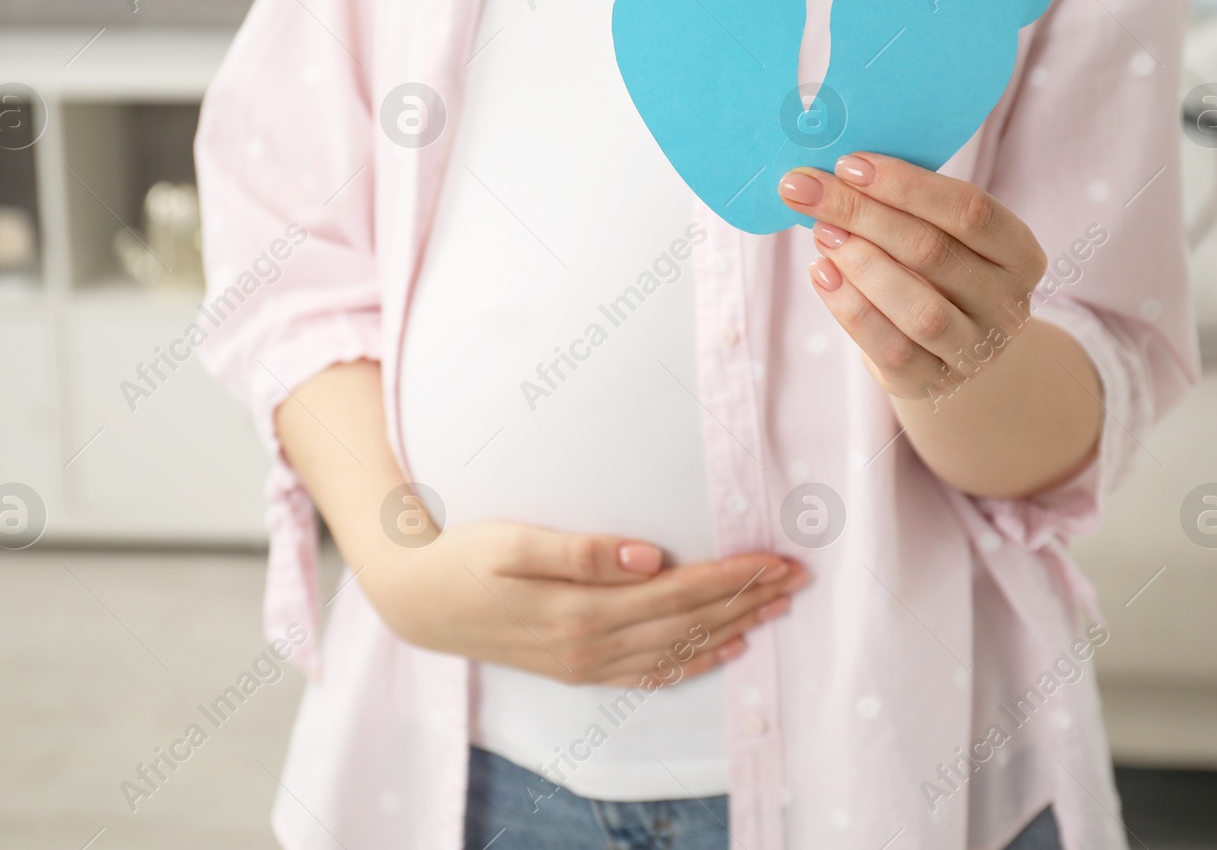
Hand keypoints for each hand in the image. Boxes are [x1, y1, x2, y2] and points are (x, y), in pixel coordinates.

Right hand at [360, 518, 806, 686]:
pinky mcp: (578, 670)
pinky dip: (693, 662)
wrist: (418, 601)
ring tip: (776, 608)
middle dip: (747, 599)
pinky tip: (723, 650)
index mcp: (582, 611)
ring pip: (677, 649)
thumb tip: (646, 556)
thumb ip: (580, 551)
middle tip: (797, 579)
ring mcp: (586, 665)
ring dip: (731, 627)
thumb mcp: (512, 543)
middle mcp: (591, 646)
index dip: (731, 576)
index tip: (775, 559)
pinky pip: (650, 674)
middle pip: (688, 622)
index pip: (678, 592)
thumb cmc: (464, 557)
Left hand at [778, 152, 1047, 403]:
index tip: (850, 164)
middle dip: (863, 214)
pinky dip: (851, 308)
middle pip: (934, 251)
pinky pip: (891, 347)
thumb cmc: (939, 276)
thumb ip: (907, 207)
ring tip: (820, 231)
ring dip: (861, 263)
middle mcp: (1006, 304)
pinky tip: (821, 273)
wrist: (952, 354)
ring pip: (919, 307)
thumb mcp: (944, 237)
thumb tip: (837, 173)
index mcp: (1019, 254)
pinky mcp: (932, 382)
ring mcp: (974, 349)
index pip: (970, 211)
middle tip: (809, 189)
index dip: (908, 185)